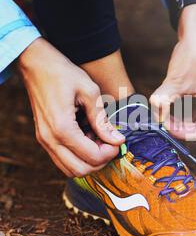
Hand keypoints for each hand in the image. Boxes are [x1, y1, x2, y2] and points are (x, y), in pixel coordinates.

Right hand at [18, 38, 123, 175]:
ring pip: (70, 169)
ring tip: (99, 141)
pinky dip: (78, 156)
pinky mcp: (44, 138)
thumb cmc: (62, 73)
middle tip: (110, 144)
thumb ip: (102, 119)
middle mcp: (50, 139)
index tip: (118, 140)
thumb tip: (118, 140)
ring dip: (88, 161)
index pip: (92, 157)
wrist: (36, 64)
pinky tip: (87, 138)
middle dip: (100, 161)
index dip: (110, 152)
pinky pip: (62, 159)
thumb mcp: (89, 91)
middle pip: (80, 170)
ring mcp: (44, 140)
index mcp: (62, 128)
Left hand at [151, 4, 195, 156]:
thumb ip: (164, 100)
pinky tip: (169, 108)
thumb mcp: (177, 80)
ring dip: (183, 125)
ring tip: (165, 116)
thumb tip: (154, 117)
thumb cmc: (194, 53)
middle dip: (186, 133)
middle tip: (166, 124)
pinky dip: (183, 116)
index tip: (194, 139)